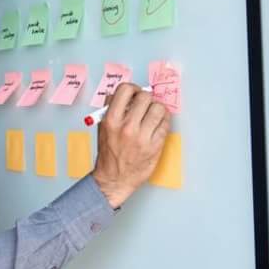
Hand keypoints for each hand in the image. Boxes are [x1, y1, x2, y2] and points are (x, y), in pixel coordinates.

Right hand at [91, 83, 169, 207]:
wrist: (114, 180)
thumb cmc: (109, 155)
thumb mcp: (102, 130)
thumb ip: (110, 110)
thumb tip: (121, 94)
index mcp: (111, 121)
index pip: (125, 90)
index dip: (132, 89)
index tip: (135, 94)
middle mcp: (127, 127)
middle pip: (145, 96)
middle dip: (146, 99)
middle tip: (145, 106)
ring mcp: (142, 137)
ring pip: (159, 108)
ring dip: (157, 109)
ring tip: (152, 115)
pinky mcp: (155, 146)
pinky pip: (165, 123)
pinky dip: (163, 121)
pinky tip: (157, 124)